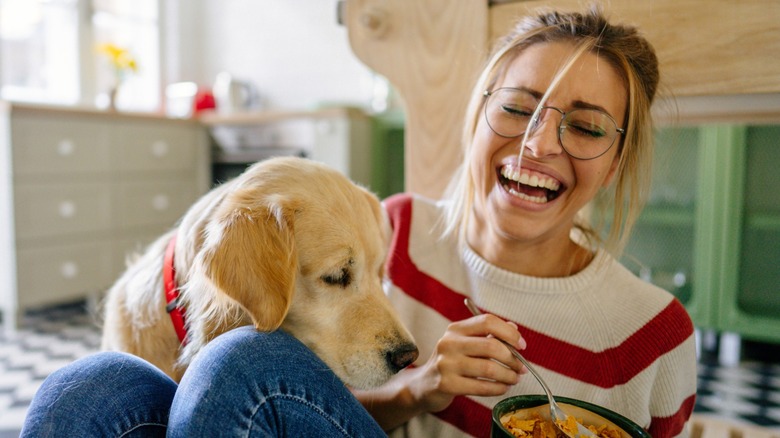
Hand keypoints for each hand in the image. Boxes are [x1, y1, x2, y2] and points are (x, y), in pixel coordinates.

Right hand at [409, 312, 526, 412]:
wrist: (424, 386)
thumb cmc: (451, 363)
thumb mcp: (465, 344)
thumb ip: (488, 335)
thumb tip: (514, 329)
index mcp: (455, 329)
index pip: (487, 321)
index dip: (509, 333)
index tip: (522, 345)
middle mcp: (449, 343)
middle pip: (491, 346)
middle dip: (513, 358)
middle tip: (521, 367)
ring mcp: (446, 364)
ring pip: (489, 368)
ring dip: (508, 375)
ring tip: (514, 379)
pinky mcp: (447, 384)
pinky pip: (482, 387)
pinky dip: (498, 388)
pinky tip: (503, 388)